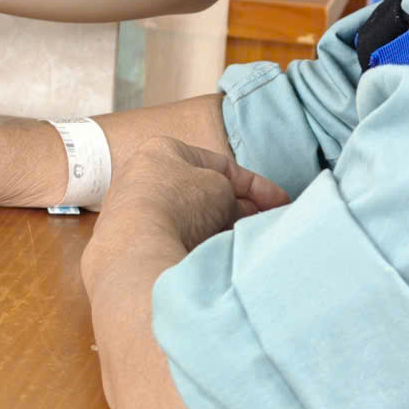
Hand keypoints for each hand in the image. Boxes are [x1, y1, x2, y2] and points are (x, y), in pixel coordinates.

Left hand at [92, 138, 289, 267]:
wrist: (136, 249)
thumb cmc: (179, 204)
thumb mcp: (220, 188)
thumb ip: (232, 196)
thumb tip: (234, 214)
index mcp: (161, 150)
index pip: (219, 164)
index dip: (255, 185)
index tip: (281, 202)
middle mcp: (141, 177)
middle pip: (201, 193)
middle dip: (235, 208)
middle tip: (263, 223)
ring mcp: (131, 212)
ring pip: (187, 219)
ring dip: (216, 229)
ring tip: (240, 242)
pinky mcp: (128, 245)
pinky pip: (170, 240)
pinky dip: (194, 246)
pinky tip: (211, 258)